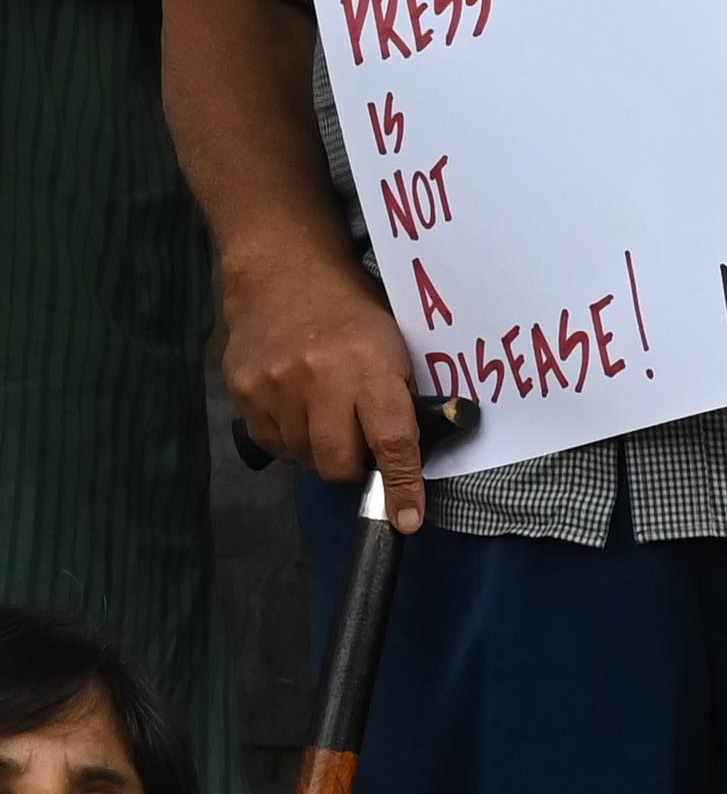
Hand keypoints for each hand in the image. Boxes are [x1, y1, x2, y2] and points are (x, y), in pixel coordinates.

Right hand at [218, 238, 429, 532]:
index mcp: (370, 367)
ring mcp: (276, 385)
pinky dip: (289, 437)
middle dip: (353, 467)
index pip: (392, 441)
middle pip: (338, 463)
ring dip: (318, 450)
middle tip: (358, 443)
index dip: (402, 486)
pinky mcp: (244, 389)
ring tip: (325, 414)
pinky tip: (297, 408)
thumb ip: (403, 399)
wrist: (283, 274)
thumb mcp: (396, 347)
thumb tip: (416, 458)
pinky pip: (271, 442)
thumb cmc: (353, 314)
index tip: (407, 519)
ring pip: (303, 457)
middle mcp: (320, 378)